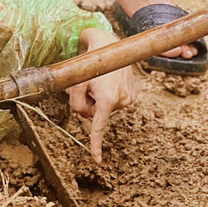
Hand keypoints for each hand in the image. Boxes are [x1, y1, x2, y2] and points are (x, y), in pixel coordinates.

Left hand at [66, 28, 135, 164]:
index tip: (97, 160)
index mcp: (107, 100)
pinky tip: (107, 82)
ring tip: (99, 81)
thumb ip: (76, 105)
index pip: (99, 127)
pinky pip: (112, 103)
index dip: (96, 144)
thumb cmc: (90, 64)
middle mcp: (121, 101)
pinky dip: (106, 96)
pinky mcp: (131, 96)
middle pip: (95, 114)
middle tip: (88, 85)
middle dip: (88, 104)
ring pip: (103, 109)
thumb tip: (86, 116)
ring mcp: (128, 99)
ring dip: (97, 98)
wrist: (109, 46)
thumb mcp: (76, 84)